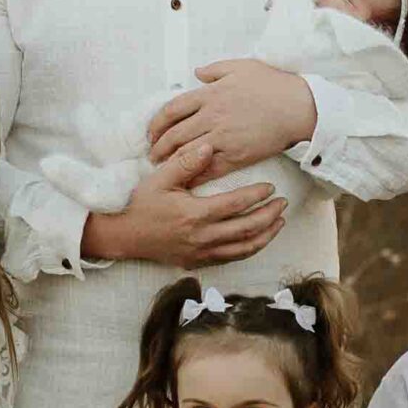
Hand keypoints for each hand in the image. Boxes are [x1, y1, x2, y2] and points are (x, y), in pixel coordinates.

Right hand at [82, 139, 286, 266]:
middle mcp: (202, 237)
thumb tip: (208, 145)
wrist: (124, 236)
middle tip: (282, 203)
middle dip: (269, 215)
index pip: (235, 204)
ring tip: (279, 222)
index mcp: (195, 214)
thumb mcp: (160, 179)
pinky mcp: (199, 261)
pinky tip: (259, 239)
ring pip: (244, 248)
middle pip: (247, 228)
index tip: (270, 187)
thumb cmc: (141, 204)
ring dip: (266, 235)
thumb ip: (185, 163)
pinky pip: (232, 258)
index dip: (256, 195)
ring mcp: (202, 252)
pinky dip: (250, 249)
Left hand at [147, 61, 318, 178]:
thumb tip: (197, 73)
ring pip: (187, 153)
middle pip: (174, 135)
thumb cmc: (272, 84)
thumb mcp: (241, 66)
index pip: (172, 110)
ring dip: (171, 162)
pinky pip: (209, 169)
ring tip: (164, 169)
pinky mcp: (237, 156)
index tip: (151, 132)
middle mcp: (212, 116)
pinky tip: (188, 180)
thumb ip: (215, 69)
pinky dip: (195, 175)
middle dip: (158, 147)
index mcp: (210, 94)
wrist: (298, 107)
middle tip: (152, 155)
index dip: (157, 123)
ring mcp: (223, 137)